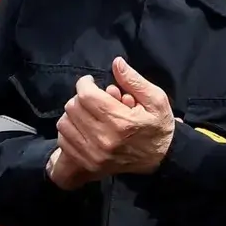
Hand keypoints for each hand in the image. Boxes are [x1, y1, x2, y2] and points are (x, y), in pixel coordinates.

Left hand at [54, 58, 174, 179]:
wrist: (162, 158)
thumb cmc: (158, 126)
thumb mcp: (156, 100)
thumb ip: (134, 81)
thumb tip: (116, 62)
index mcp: (121, 122)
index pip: (86, 95)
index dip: (85, 84)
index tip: (90, 82)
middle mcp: (104, 139)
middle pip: (73, 107)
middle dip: (81, 97)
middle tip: (93, 99)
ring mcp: (93, 154)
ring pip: (64, 123)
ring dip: (73, 114)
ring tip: (88, 113)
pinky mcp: (87, 163)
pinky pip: (64, 140)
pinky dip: (70, 130)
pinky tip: (83, 127)